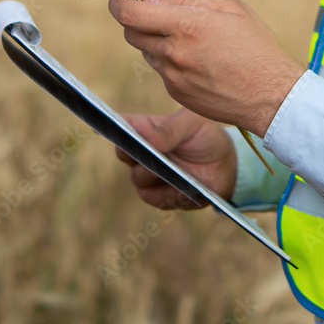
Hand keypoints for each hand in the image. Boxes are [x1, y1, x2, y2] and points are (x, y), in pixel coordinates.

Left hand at [108, 0, 303, 136]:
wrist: (271, 95)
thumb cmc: (255, 44)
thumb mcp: (230, 8)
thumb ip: (186, 0)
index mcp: (186, 26)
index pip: (131, 14)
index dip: (118, 5)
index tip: (118, 1)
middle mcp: (174, 53)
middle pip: (132, 33)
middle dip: (138, 22)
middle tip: (158, 17)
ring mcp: (173, 77)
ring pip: (147, 52)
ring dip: (157, 43)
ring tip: (191, 42)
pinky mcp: (177, 94)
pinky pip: (163, 71)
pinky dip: (172, 63)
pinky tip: (199, 63)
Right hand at [116, 108, 236, 209]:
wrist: (226, 165)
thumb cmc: (206, 136)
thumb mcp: (193, 124)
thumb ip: (170, 129)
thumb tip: (144, 135)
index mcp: (146, 128)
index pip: (121, 125)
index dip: (106, 124)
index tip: (97, 126)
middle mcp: (142, 151)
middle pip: (123, 152)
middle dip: (133, 152)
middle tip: (147, 151)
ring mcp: (148, 175)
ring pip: (137, 178)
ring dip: (152, 175)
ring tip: (169, 172)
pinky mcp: (160, 196)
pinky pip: (154, 198)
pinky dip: (168, 194)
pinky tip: (183, 188)